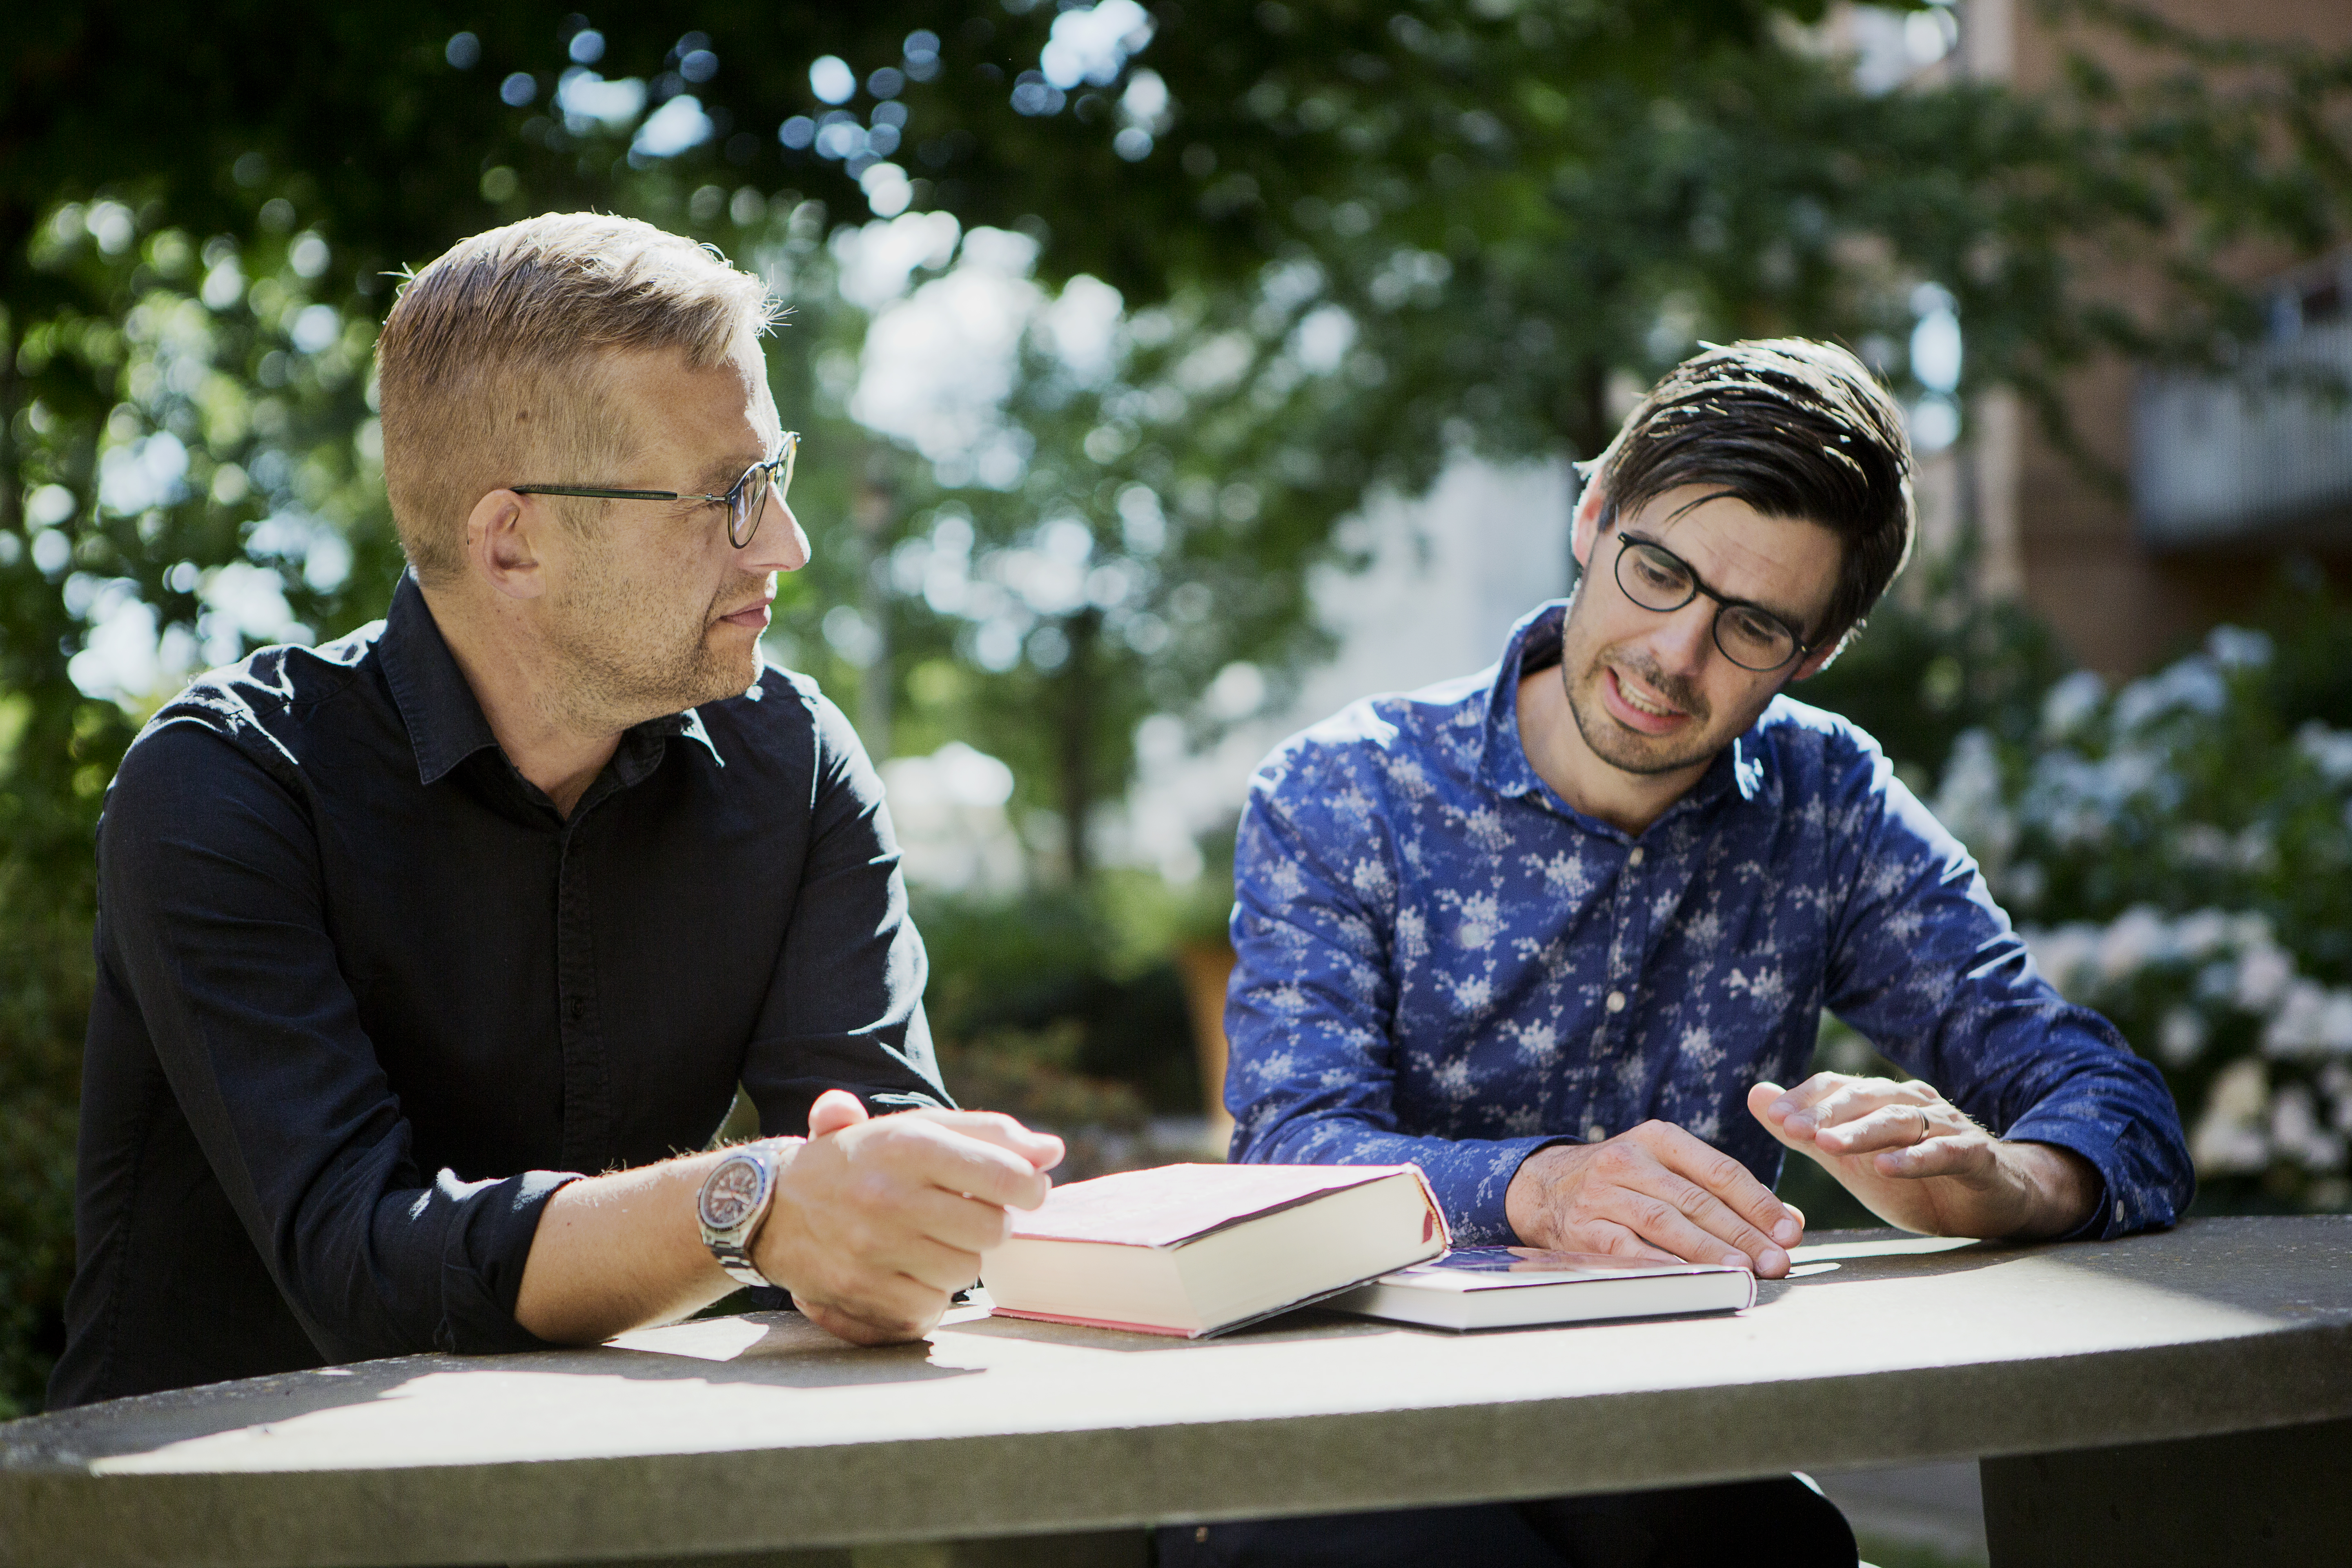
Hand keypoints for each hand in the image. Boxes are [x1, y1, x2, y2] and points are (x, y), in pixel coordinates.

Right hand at [756, 1090, 1064, 1344]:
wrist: (770, 1206)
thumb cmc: (862, 1161)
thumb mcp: (915, 1129)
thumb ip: (987, 1134)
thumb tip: (1052, 1151)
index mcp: (908, 1143)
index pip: (1005, 1175)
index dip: (1030, 1188)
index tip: (1025, 1191)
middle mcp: (889, 1194)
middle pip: (993, 1230)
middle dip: (989, 1224)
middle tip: (965, 1216)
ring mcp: (873, 1248)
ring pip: (965, 1271)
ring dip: (958, 1260)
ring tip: (927, 1241)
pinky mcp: (861, 1291)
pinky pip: (930, 1307)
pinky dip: (927, 1296)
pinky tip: (905, 1272)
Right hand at [1504, 1121, 1805, 1277]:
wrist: (1545, 1188)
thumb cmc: (1625, 1182)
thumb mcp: (1669, 1170)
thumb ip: (1726, 1193)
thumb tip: (1788, 1223)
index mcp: (1658, 1139)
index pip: (1720, 1170)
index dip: (1758, 1202)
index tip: (1789, 1232)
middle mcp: (1629, 1160)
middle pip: (1697, 1200)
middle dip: (1743, 1234)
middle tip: (1777, 1261)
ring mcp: (1603, 1194)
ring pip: (1665, 1223)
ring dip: (1709, 1250)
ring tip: (1745, 1271)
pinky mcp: (1584, 1229)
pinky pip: (1629, 1249)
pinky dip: (1662, 1265)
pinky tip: (1691, 1278)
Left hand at [1747, 1075, 2097, 1239]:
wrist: (1996, 1201)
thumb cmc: (1918, 1179)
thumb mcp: (1852, 1160)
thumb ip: (1805, 1131)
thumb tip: (1756, 1095)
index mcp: (1881, 1100)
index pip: (1835, 1087)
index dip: (1802, 1099)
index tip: (1770, 1115)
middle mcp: (1912, 1104)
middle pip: (1863, 1099)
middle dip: (1823, 1113)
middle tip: (1788, 1127)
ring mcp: (1945, 1127)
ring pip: (1898, 1121)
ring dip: (1860, 1132)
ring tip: (1826, 1145)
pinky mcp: (1975, 1156)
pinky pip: (1943, 1152)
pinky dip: (1914, 1158)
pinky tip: (1886, 1167)